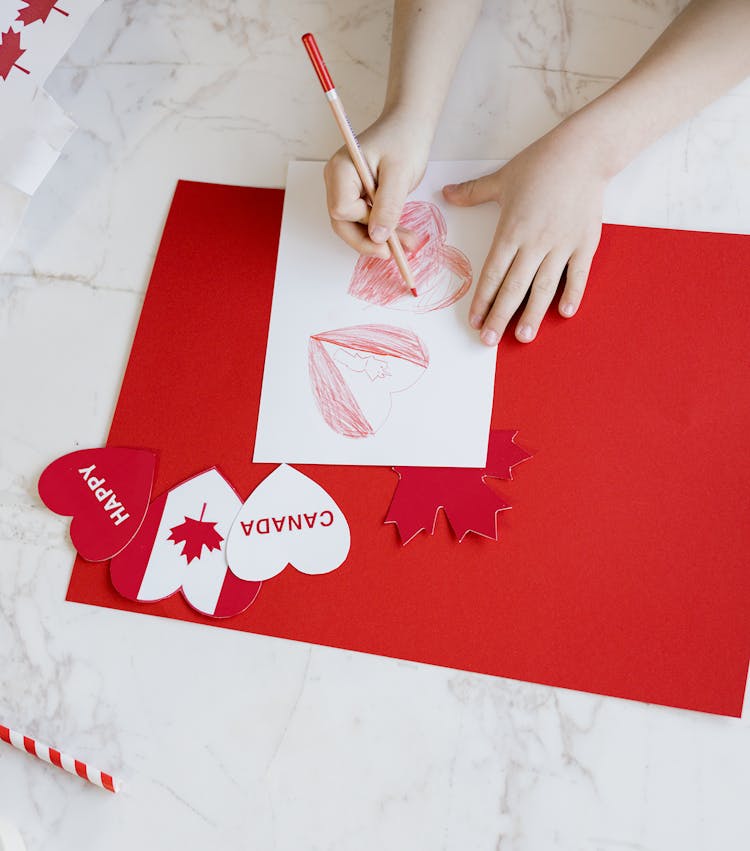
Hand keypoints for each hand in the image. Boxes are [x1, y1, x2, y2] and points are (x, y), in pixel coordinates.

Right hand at [323, 111, 431, 258]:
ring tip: (407, 243)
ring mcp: (345, 187)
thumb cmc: (404, 139)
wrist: (410, 123)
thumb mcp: (400, 174)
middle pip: (343, 223)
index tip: (390, 228)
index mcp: (341, 170)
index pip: (343, 210)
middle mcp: (336, 180)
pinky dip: (382, 228)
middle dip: (369, 240)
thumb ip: (388, 206)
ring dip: (378, 238)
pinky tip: (401, 234)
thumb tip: (377, 237)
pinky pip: (364, 218)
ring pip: (354, 225)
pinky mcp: (357, 193)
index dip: (365, 223)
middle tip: (395, 253)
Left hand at [443, 123, 606, 344]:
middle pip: (513, 288)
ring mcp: (561, 245)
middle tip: (489, 341)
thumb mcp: (502, 178)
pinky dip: (572, 294)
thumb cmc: (541, 164)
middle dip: (499, 317)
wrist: (584, 152)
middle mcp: (534, 243)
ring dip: (532, 314)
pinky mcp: (585, 243)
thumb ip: (472, 192)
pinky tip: (564, 313)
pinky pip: (578, 275)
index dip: (482, 301)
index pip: (492, 274)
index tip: (475, 321)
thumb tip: (445, 193)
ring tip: (523, 337)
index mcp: (511, 231)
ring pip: (544, 287)